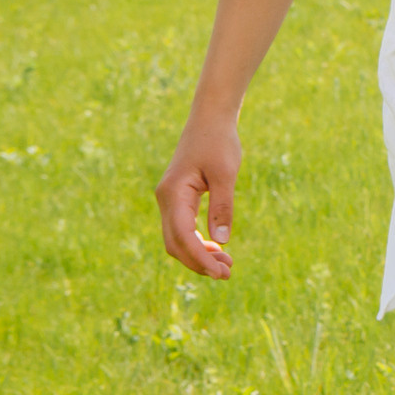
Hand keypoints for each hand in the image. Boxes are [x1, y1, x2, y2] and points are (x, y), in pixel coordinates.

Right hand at [156, 116, 241, 278]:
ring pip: (177, 239)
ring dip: (199, 255)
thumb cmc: (219, 143)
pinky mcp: (178, 199)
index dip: (199, 259)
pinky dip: (197, 243)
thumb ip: (222, 207)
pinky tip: (217, 250)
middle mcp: (166, 199)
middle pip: (175, 244)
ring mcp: (170, 200)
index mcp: (173, 194)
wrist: (210, 121)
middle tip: (228, 274)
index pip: (181, 236)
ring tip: (227, 265)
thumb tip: (221, 241)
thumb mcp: (225, 175)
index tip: (221, 273)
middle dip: (199, 263)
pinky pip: (182, 229)